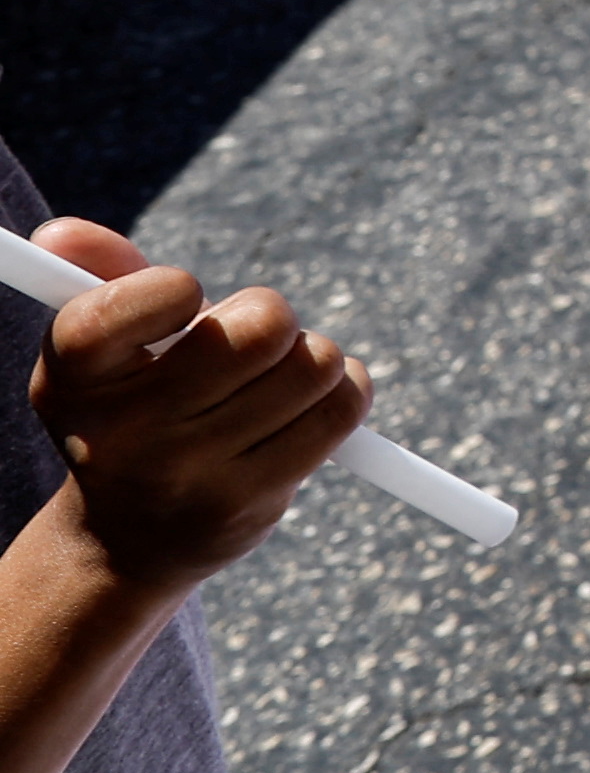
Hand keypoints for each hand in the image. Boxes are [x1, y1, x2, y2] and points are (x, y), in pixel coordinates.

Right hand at [24, 222, 363, 593]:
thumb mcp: (103, 350)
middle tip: (244, 344)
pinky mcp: (246, 503)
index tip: (184, 301)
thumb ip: (98, 275)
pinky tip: (302, 408)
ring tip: (268, 383)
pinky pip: (341, 406)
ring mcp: (184, 474)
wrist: (127, 539)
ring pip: (314, 363)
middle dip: (269, 319)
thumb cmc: (130, 412)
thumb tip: (61, 232)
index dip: (173, 289)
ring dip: (310, 358)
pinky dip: (343, 390)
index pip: (117, 309)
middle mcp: (120, 434)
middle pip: (262, 325)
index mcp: (73, 380)